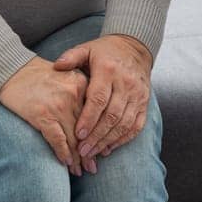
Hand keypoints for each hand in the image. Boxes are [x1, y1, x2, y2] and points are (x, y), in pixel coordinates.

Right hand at [0, 57, 92, 175]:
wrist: (10, 70)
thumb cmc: (37, 75)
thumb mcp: (65, 77)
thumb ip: (80, 95)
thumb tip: (91, 124)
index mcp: (81, 84)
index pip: (94, 116)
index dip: (97, 136)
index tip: (100, 150)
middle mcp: (72, 95)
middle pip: (86, 129)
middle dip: (89, 152)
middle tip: (93, 168)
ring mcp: (58, 106)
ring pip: (74, 139)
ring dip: (77, 158)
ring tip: (80, 171)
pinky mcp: (42, 115)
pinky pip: (57, 140)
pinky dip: (63, 153)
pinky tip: (66, 163)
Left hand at [51, 34, 153, 164]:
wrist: (133, 48)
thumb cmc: (104, 52)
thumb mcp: (87, 49)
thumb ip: (71, 57)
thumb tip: (56, 66)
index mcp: (108, 70)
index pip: (99, 99)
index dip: (89, 118)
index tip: (78, 134)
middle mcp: (125, 83)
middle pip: (112, 115)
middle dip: (96, 136)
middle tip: (83, 150)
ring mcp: (137, 95)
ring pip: (124, 123)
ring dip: (108, 141)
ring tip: (93, 153)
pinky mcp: (144, 103)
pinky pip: (136, 125)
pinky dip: (123, 139)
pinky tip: (109, 148)